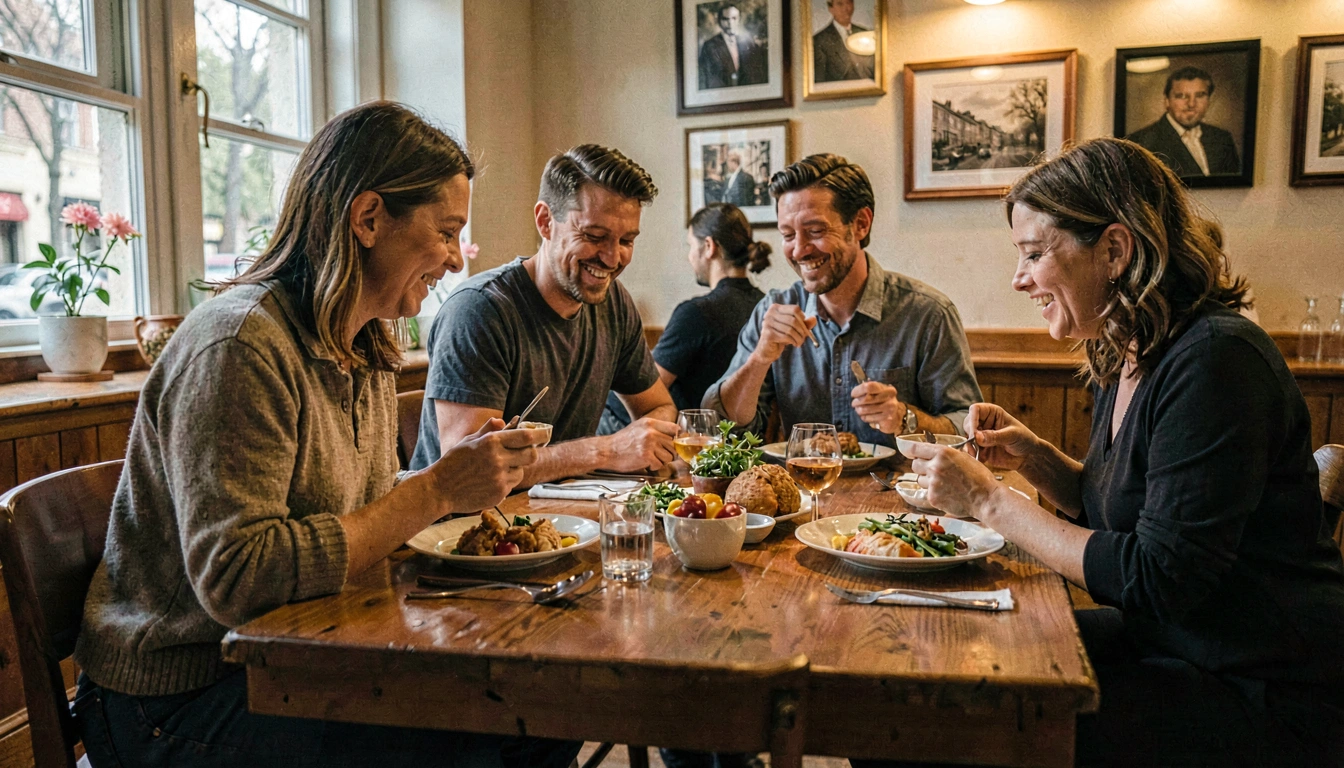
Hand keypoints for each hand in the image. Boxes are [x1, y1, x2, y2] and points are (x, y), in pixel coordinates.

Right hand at [427, 418, 542, 511]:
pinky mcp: (500, 494)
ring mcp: (500, 478)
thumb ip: (489, 430)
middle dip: (529, 453)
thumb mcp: (469, 441)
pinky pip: (511, 485)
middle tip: (521, 453)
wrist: (439, 489)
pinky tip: (488, 481)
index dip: (540, 434)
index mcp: (491, 442)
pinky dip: (505, 482)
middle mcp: (498, 459)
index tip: (546, 432)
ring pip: (521, 471)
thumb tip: (504, 421)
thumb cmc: (453, 462)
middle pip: (531, 455)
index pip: (526, 437)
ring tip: (494, 470)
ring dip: (514, 469)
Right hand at [603, 417, 678, 471]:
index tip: (674, 445)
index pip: (674, 429)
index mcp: (650, 423)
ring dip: (662, 461)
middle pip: (673, 445)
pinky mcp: (646, 456)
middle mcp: (651, 432)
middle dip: (669, 453)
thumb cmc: (623, 441)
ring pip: (669, 456)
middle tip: (659, 456)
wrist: (607, 451)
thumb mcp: (639, 428)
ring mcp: (649, 444)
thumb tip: (675, 436)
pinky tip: (646, 464)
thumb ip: (655, 430)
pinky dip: (654, 467)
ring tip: (651, 459)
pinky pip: (659, 465)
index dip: (677, 438)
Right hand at [750, 304, 815, 364]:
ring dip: (798, 338)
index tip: (804, 327)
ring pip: (790, 329)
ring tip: (799, 342)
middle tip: (804, 337)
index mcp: (776, 308)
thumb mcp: (794, 329)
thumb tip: (814, 318)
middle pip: (793, 319)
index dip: (803, 318)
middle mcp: (770, 313)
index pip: (795, 309)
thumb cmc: (781, 337)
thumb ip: (804, 323)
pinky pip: (786, 336)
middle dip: (802, 330)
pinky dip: (793, 341)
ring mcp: (767, 323)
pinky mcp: (768, 334)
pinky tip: (794, 344)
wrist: (767, 351)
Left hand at [850, 381, 903, 433]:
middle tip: (854, 404)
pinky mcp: (886, 418)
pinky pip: (868, 418)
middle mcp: (889, 397)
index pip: (869, 387)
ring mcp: (889, 408)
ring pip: (866, 409)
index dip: (858, 390)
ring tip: (858, 410)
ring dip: (858, 410)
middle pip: (866, 399)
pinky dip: (863, 417)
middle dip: (857, 402)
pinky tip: (864, 416)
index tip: (853, 394)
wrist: (896, 417)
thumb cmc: (883, 402)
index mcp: (887, 388)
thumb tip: (858, 387)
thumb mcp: (879, 393)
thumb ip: (869, 388)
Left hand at [907, 442, 999, 517]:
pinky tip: (947, 492)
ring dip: (927, 480)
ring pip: (919, 479)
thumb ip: (944, 454)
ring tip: (944, 483)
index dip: (907, 449)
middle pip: (915, 465)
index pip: (914, 448)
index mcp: (942, 453)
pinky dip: (934, 492)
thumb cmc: (979, 477)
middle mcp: (935, 467)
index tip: (904, 449)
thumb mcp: (963, 457)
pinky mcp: (933, 497)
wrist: (985, 498)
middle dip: (922, 466)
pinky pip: (926, 492)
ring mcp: (933, 483)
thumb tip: (930, 452)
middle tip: (934, 470)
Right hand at [963, 403, 1039, 470]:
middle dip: (970, 435)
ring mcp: (981, 436)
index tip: (974, 433)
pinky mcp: (980, 449)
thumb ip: (995, 436)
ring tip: (975, 455)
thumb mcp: (1012, 435)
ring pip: (967, 438)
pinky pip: (971, 451)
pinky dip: (972, 455)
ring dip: (969, 447)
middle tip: (975, 446)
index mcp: (991, 413)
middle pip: (968, 424)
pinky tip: (979, 459)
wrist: (1028, 456)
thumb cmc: (1024, 439)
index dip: (972, 419)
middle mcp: (983, 423)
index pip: (975, 410)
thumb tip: (977, 437)